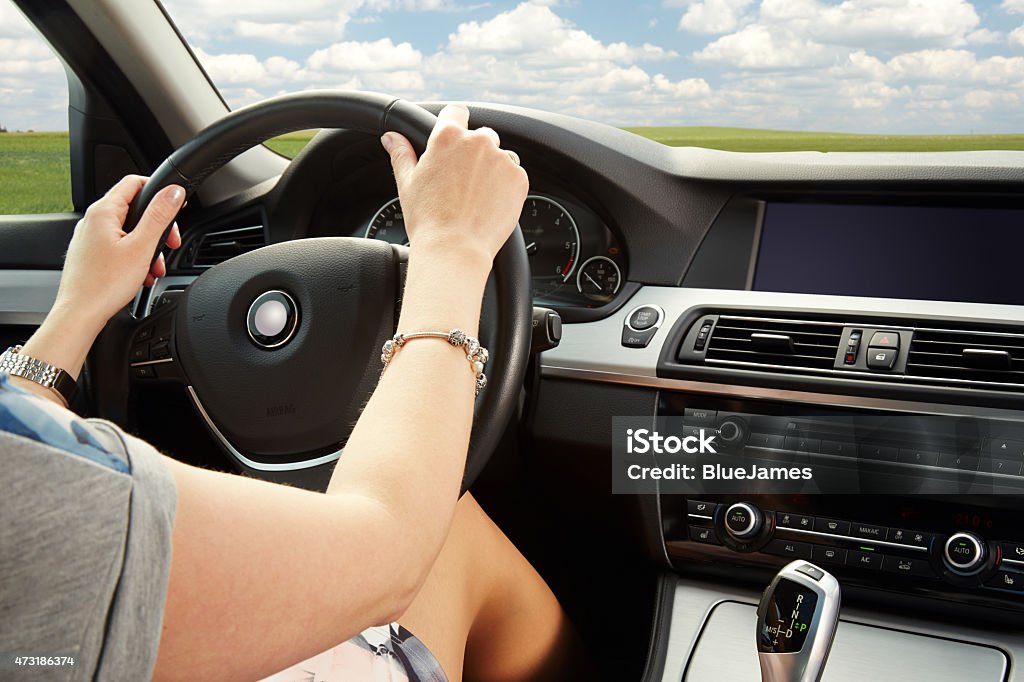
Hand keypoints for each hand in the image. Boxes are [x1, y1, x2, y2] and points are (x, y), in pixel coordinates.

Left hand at [53, 175, 183, 330]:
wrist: (80, 315)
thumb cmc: (104, 285)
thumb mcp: (141, 247)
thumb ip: (159, 216)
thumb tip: (173, 191)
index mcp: (103, 212)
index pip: (134, 183)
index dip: (159, 190)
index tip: (176, 204)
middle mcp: (92, 221)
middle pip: (135, 210)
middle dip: (158, 228)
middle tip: (170, 243)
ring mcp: (90, 239)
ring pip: (129, 232)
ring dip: (149, 248)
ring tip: (154, 268)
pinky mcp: (91, 255)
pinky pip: (120, 248)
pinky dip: (135, 258)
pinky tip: (141, 275)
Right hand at [380, 104, 527, 273]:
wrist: (455, 249)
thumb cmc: (428, 220)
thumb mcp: (408, 183)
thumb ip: (402, 154)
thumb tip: (391, 138)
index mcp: (448, 137)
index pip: (456, 111)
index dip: (455, 122)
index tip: (455, 136)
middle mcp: (478, 142)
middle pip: (481, 136)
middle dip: (474, 153)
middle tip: (462, 181)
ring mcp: (502, 160)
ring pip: (501, 156)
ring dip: (492, 169)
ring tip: (476, 196)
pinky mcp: (519, 179)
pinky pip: (514, 176)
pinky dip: (506, 187)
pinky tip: (489, 204)